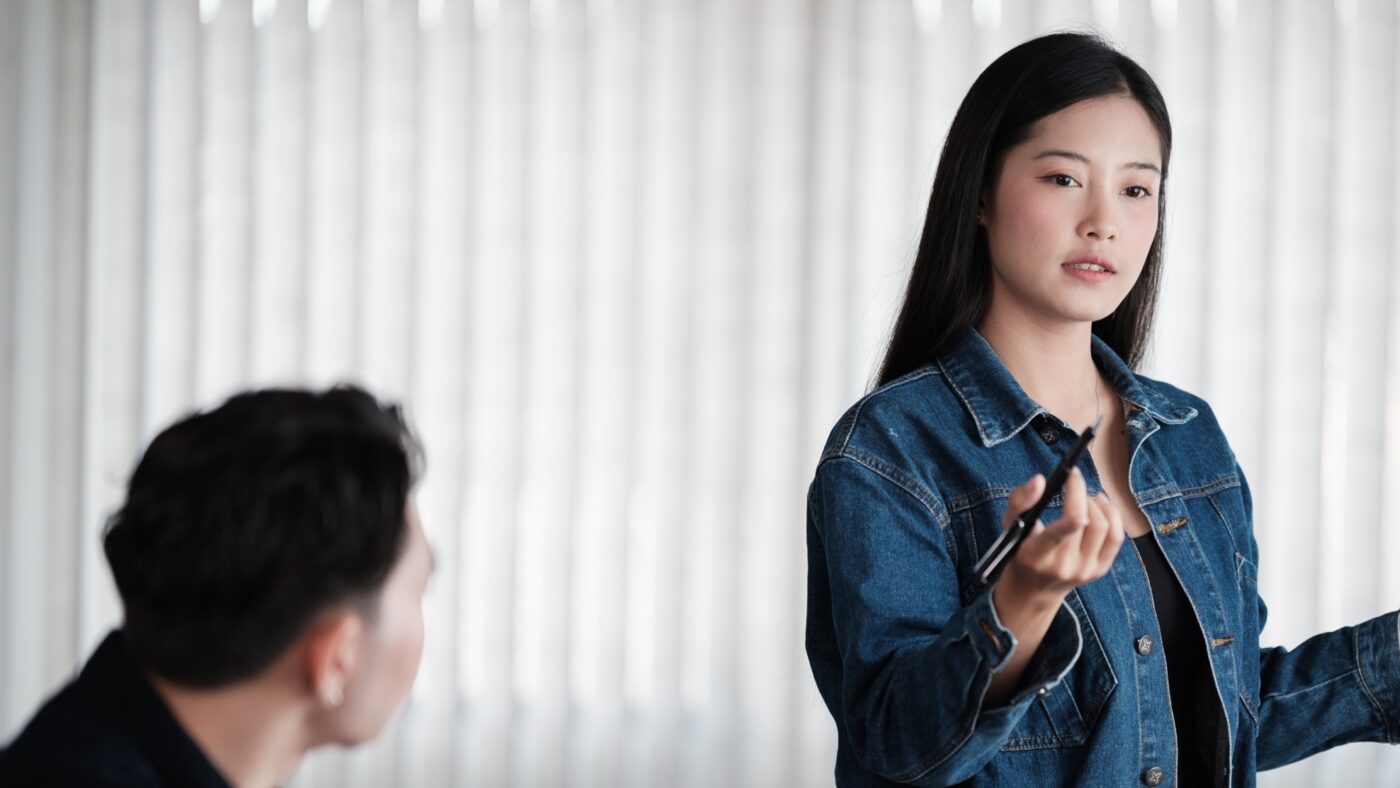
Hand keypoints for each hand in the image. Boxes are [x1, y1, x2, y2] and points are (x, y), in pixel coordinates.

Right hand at [995, 467, 1124, 611]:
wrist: (1034, 588)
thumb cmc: (1021, 549)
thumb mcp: (1010, 526)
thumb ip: (1020, 500)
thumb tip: (1039, 480)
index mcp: (1036, 556)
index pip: (1055, 538)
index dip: (1070, 522)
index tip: (1077, 500)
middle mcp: (1062, 566)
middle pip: (1083, 523)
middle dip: (1080, 493)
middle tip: (1073, 478)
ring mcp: (1084, 570)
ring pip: (1103, 527)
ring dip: (1095, 503)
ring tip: (1085, 495)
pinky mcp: (1099, 570)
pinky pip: (1116, 537)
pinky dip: (1112, 515)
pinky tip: (1101, 503)